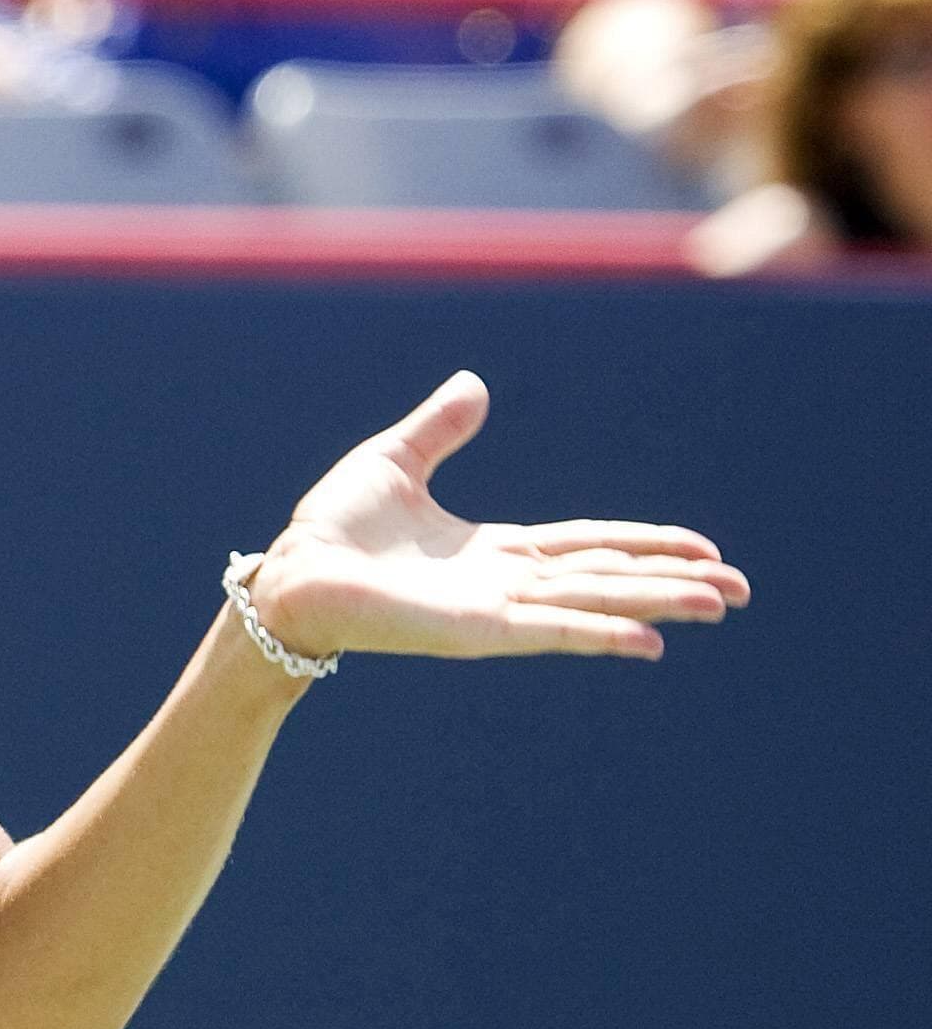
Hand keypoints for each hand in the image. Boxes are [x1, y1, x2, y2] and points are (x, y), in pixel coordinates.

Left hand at [246, 373, 749, 662]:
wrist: (289, 573)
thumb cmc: (331, 529)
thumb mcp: (394, 461)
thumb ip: (439, 430)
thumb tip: (474, 386)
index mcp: (493, 550)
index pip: (585, 544)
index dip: (642, 544)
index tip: (701, 549)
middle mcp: (504, 584)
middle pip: (606, 577)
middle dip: (671, 580)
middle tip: (740, 589)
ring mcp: (495, 611)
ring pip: (592, 603)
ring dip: (656, 603)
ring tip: (718, 605)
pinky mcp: (474, 630)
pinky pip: (549, 631)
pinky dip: (599, 634)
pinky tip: (650, 643)